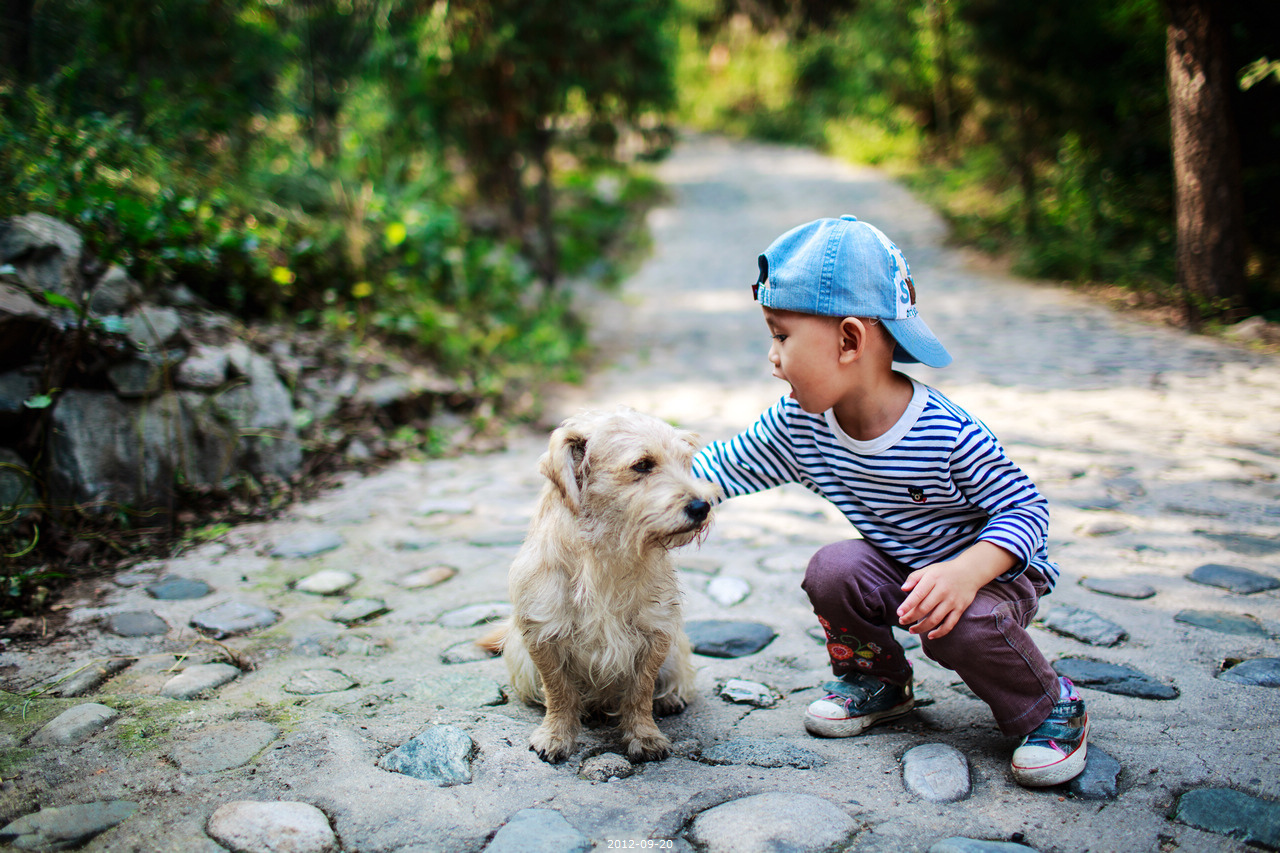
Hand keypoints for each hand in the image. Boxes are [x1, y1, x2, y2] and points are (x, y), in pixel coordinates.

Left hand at [896, 542, 1016, 639]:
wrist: (970, 572)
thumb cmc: (944, 572)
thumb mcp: (929, 569)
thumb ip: (914, 577)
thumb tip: (903, 588)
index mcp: (933, 579)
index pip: (918, 594)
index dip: (907, 605)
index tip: (899, 613)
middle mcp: (943, 590)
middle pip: (924, 608)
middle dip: (911, 617)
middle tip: (901, 621)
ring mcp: (952, 601)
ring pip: (935, 619)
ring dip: (922, 627)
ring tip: (911, 630)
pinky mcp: (960, 609)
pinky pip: (950, 624)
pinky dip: (940, 632)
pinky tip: (930, 636)